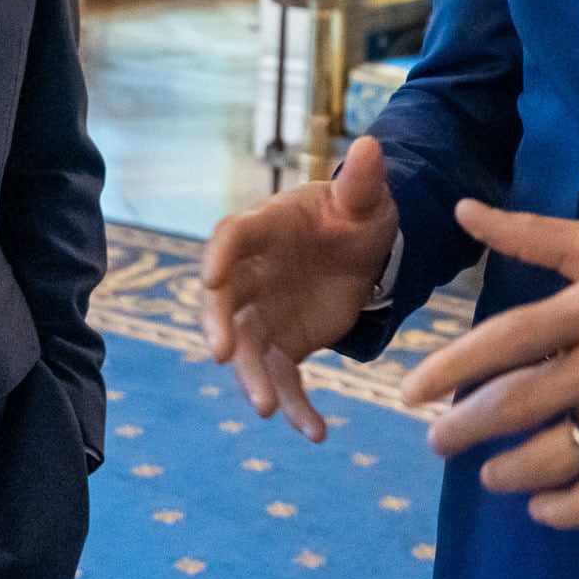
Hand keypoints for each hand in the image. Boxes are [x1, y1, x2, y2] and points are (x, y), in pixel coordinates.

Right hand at [199, 136, 400, 440]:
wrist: (365, 254)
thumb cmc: (356, 216)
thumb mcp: (366, 199)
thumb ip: (363, 180)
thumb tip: (368, 145)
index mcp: (263, 228)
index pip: (231, 237)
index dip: (219, 256)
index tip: (210, 277)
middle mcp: (251, 274)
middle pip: (223, 302)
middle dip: (218, 327)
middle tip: (223, 353)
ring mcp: (262, 314)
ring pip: (247, 350)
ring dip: (252, 380)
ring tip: (269, 409)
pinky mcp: (284, 346)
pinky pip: (283, 380)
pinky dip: (296, 407)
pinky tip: (316, 433)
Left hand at [399, 202, 578, 528]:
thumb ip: (533, 234)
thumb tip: (466, 211)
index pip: (506, 339)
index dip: (451, 367)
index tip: (412, 390)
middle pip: (520, 404)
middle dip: (463, 428)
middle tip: (436, 440)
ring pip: (556, 457)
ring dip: (507, 471)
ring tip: (485, 471)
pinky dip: (566, 509)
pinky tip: (540, 505)